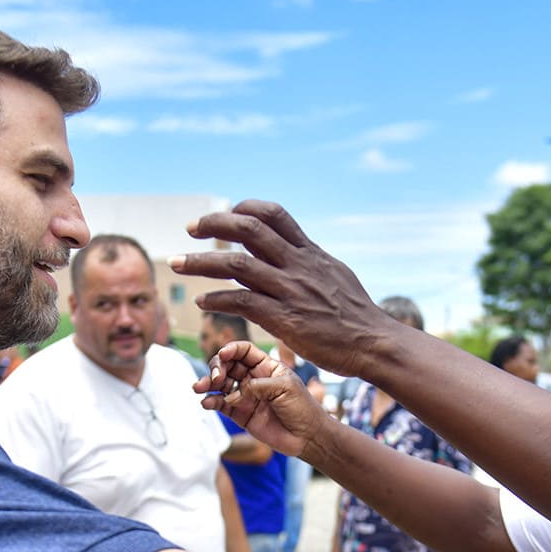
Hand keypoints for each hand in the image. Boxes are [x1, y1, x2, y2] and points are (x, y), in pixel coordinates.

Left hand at [171, 200, 393, 377]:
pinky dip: (216, 298)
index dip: (244, 208)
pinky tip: (201, 301)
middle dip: (214, 224)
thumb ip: (311, 263)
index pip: (274, 214)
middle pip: (249, 230)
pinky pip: (242, 302)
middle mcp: (298, 265)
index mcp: (310, 253)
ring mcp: (291, 291)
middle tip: (190, 228)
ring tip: (177, 262)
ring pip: (237, 265)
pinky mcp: (285, 319)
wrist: (374, 343)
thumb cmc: (356, 316)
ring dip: (200, 262)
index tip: (226, 213)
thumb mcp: (336, 276)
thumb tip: (296, 253)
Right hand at [194, 340, 333, 458]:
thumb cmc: (302, 408)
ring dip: (208, 383)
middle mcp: (253, 378)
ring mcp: (245, 396)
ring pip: (220, 384)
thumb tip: (234, 392)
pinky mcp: (240, 413)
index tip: (223, 355)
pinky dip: (211, 402)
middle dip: (217, 367)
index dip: (231, 350)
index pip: (243, 351)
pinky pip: (221, 404)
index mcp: (266, 366)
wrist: (307, 436)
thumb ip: (258, 386)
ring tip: (199, 388)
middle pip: (228, 365)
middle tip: (216, 378)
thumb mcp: (284, 388)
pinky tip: (207, 403)